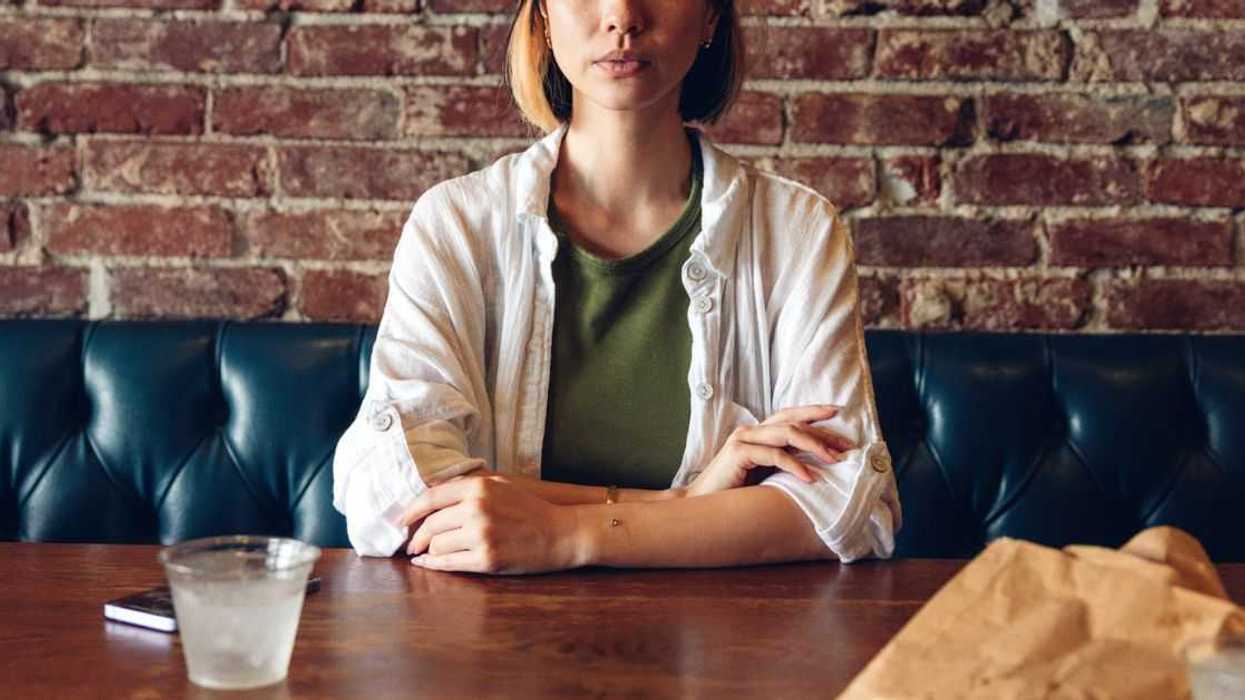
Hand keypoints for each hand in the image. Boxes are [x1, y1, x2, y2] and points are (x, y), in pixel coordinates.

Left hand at [398, 475, 584, 574]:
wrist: (561, 533)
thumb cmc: (531, 509)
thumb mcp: (501, 485)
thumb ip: (469, 485)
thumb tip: (432, 491)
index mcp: (479, 488)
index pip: (431, 498)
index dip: (411, 511)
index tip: (402, 521)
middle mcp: (477, 510)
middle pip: (431, 525)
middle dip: (417, 537)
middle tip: (411, 544)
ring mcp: (481, 536)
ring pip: (437, 546)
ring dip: (428, 552)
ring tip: (425, 555)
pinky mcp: (487, 559)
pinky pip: (449, 564)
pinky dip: (433, 565)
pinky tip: (427, 564)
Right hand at [684, 405, 854, 497]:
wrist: (703, 504)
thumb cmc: (735, 493)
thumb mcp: (765, 475)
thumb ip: (783, 464)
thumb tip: (818, 466)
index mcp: (758, 434)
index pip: (790, 416)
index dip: (815, 414)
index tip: (840, 417)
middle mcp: (751, 431)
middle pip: (793, 420)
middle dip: (823, 430)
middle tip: (847, 444)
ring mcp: (744, 439)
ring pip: (787, 433)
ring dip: (815, 446)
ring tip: (835, 460)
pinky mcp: (738, 452)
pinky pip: (774, 455)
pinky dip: (795, 465)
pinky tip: (810, 478)